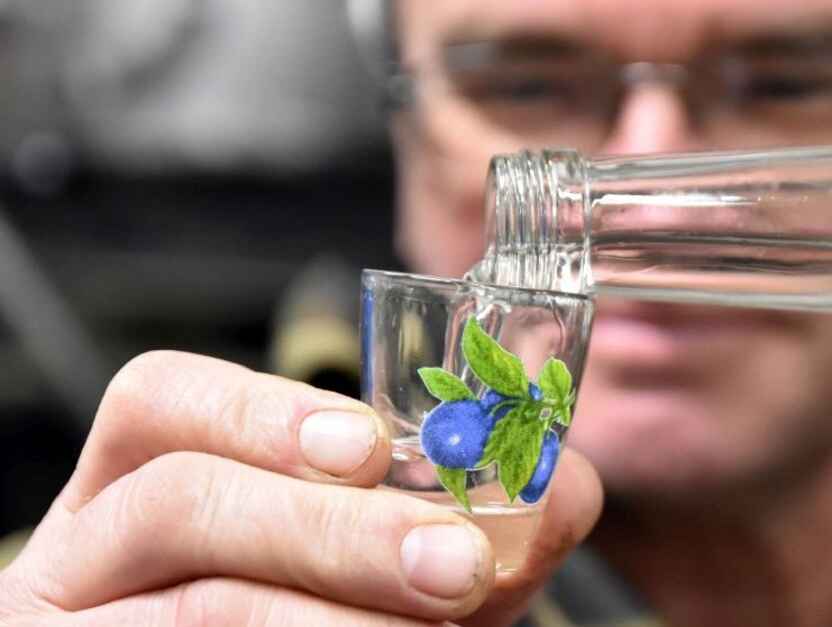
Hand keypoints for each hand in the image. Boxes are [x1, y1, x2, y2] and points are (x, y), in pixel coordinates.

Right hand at [0, 351, 601, 625]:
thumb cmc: (300, 610)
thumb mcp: (376, 558)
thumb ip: (456, 519)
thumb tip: (568, 487)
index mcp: (145, 476)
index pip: (164, 404)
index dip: (263, 413)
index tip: (369, 447)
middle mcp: (94, 547)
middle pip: (183, 504)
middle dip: (335, 529)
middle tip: (457, 564)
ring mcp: (85, 625)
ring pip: (197, 606)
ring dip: (330, 617)